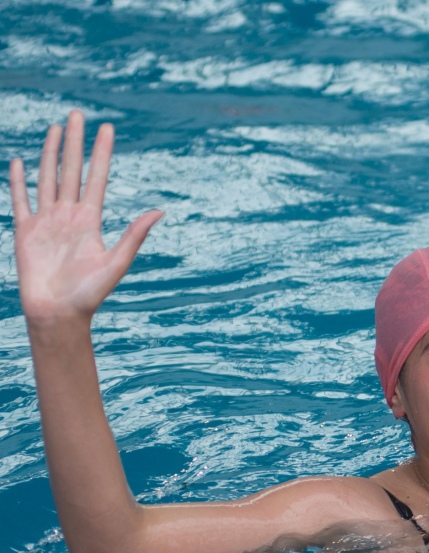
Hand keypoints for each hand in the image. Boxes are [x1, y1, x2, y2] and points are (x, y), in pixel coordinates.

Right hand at [9, 110, 162, 323]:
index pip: (96, 177)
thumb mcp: (116, 263)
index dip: (101, 153)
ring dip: (50, 153)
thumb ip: (134, 235)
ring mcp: (46, 221)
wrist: (58, 314)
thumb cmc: (89, 294)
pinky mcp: (25, 232)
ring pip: (47, 178)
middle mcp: (69, 216)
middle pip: (72, 170)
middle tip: (77, 113)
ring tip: (56, 128)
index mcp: (91, 221)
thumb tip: (160, 210)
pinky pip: (20, 201)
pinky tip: (19, 161)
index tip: (107, 128)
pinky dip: (19, 181)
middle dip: (75, 142)